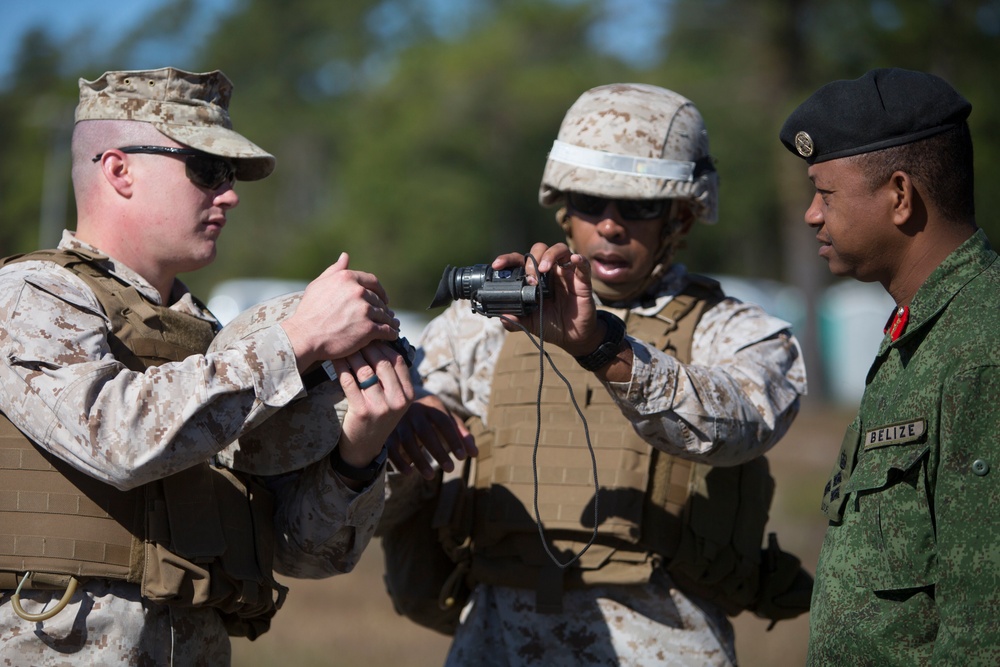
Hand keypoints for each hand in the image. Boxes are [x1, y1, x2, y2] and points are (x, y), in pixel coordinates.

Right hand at [281, 252, 400, 371]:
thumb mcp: (318, 285)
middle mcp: (358, 291)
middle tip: (384, 314)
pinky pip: (387, 330)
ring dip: (389, 320)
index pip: (372, 281)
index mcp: (347, 278)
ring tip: (391, 325)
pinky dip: (391, 332)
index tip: (382, 297)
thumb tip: (345, 256)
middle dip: (382, 307)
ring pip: (384, 314)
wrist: (304, 337)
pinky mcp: (368, 329)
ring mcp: (364, 310)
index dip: (379, 290)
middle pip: (378, 299)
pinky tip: (391, 335)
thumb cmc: (309, 311)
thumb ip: (334, 270)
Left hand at [331, 341, 414, 472]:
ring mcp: (380, 407)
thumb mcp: (394, 401)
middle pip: (382, 363)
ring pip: (365, 371)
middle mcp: (398, 400)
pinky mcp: (362, 411)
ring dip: (353, 355)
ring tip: (344, 346)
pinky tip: (336, 360)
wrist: (365, 448)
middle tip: (355, 338)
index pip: (398, 361)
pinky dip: (341, 368)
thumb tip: (385, 345)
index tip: (372, 338)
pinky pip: (349, 382)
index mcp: (409, 395)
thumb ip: (393, 379)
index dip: (384, 346)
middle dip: (367, 347)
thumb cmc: (378, 418)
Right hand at [384, 393, 477, 478]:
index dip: (454, 439)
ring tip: (431, 476)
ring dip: (419, 460)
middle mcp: (413, 411)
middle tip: (450, 469)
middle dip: (438, 452)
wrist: (401, 406)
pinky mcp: (387, 433)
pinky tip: (409, 473)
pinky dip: (399, 461)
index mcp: (431, 405)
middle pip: (426, 432)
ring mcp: (398, 421)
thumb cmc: (431, 417)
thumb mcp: (448, 420)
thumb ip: (462, 435)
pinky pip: (392, 448)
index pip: (445, 422)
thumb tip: (475, 453)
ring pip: (408, 441)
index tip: (463, 457)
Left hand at [491, 242, 604, 356]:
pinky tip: (574, 259)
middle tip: (530, 280)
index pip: (520, 260)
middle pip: (540, 249)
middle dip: (532, 261)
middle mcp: (549, 272)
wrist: (572, 337)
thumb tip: (503, 317)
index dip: (508, 259)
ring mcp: (566, 274)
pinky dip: (579, 260)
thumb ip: (516, 320)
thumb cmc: (551, 325)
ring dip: (550, 255)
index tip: (497, 265)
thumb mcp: (530, 323)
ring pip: (560, 250)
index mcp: (534, 278)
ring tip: (544, 270)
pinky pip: (583, 265)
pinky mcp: (582, 281)